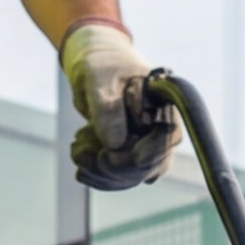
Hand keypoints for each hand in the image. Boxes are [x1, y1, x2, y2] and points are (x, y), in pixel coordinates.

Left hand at [62, 22, 179, 191]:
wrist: (96, 70)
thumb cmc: (101, 66)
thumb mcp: (99, 79)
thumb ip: (107, 108)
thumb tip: (114, 144)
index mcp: (164, 103)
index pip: (169, 134)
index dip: (152, 151)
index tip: (128, 158)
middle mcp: (163, 128)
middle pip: (152, 163)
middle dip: (117, 166)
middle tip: (79, 152)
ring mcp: (149, 145)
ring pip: (134, 175)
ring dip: (103, 173)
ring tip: (75, 150)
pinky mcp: (133, 157)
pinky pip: (122, 178)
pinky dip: (100, 177)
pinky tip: (80, 169)